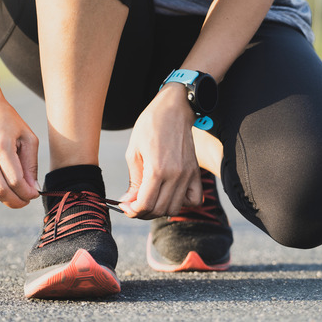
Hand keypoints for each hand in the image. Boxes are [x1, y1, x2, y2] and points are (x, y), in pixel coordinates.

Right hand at [0, 90, 39, 207]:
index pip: (15, 179)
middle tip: (23, 201)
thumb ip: (31, 164)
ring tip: (3, 193)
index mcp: (1, 144)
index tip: (33, 195)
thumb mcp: (27, 137)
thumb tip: (32, 190)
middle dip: (15, 201)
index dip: (27, 192)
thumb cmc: (8, 122)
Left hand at [119, 84, 202, 218]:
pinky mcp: (196, 172)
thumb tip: (129, 202)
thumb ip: (134, 180)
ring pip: (176, 208)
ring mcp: (188, 174)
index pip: (145, 204)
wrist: (174, 109)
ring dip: (161, 209)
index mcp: (157, 169)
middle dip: (143, 212)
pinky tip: (171, 194)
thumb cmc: (150, 126)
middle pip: (159, 210)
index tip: (126, 206)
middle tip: (134, 204)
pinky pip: (195, 200)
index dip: (132, 211)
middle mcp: (176, 175)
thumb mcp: (134, 152)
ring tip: (151, 199)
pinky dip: (183, 203)